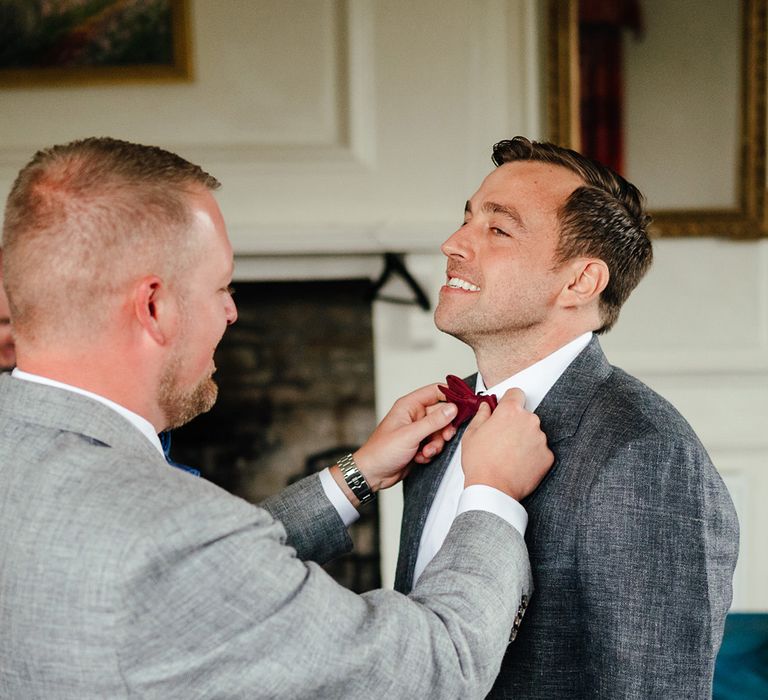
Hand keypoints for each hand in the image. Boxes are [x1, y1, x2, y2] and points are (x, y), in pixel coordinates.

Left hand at [342, 384, 457, 495]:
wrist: (373, 473)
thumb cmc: (381, 451)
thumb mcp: (410, 435)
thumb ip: (433, 422)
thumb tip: (452, 409)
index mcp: (409, 405)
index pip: (436, 392)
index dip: (451, 396)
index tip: (464, 406)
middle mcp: (414, 415)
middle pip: (442, 414)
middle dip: (443, 428)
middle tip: (444, 437)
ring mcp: (417, 430)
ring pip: (439, 431)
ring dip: (436, 443)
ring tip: (426, 452)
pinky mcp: (418, 443)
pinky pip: (434, 444)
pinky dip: (430, 452)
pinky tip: (420, 457)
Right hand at [461, 389, 553, 500]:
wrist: (493, 489)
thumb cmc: (480, 463)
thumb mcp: (471, 434)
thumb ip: (481, 415)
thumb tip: (486, 407)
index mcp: (510, 411)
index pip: (516, 393)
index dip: (509, 401)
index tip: (505, 409)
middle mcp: (529, 421)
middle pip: (525, 415)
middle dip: (515, 423)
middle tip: (501, 439)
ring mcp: (541, 438)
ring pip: (533, 433)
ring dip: (524, 440)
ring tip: (508, 455)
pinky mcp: (548, 456)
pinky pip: (540, 450)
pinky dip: (532, 455)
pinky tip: (518, 464)